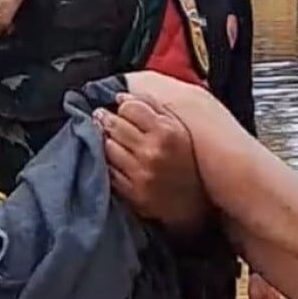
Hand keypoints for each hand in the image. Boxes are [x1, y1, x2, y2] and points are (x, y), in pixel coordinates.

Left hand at [93, 93, 203, 234]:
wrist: (195, 202)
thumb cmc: (186, 159)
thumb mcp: (178, 128)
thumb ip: (152, 107)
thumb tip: (121, 96)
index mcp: (166, 132)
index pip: (129, 107)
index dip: (123, 106)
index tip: (121, 110)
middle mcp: (152, 152)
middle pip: (114, 125)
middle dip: (106, 119)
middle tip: (101, 117)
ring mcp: (141, 173)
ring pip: (108, 147)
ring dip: (106, 141)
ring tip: (108, 138)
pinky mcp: (133, 192)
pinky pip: (109, 171)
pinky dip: (108, 163)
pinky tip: (114, 159)